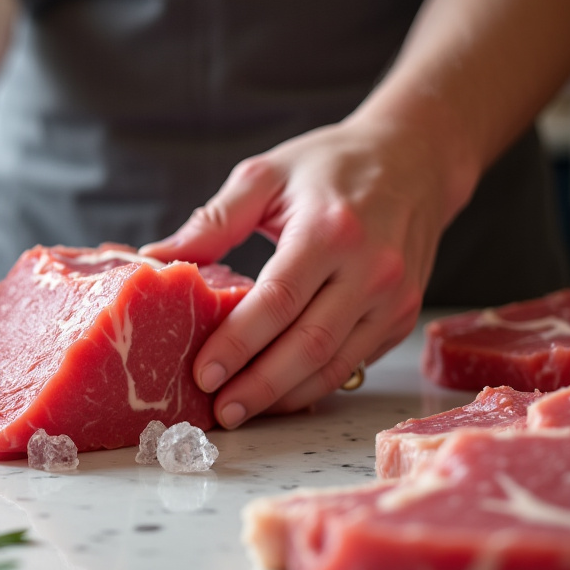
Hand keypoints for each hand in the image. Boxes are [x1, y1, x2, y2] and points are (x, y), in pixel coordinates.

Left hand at [142, 115, 462, 426]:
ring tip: (243, 411)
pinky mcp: (403, 315)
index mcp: (331, 230)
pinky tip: (280, 393)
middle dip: (260, 385)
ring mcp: (394, 297)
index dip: (238, 343)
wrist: (414, 158)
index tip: (202, 373)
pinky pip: (355, 361)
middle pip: (309, 344)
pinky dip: (315, 384)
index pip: (278, 300)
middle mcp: (371, 268)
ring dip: (286, 395)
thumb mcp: (267, 175)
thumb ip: (213, 221)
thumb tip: (155, 257)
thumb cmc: (332, 165)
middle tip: (220, 411)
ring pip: (335, 363)